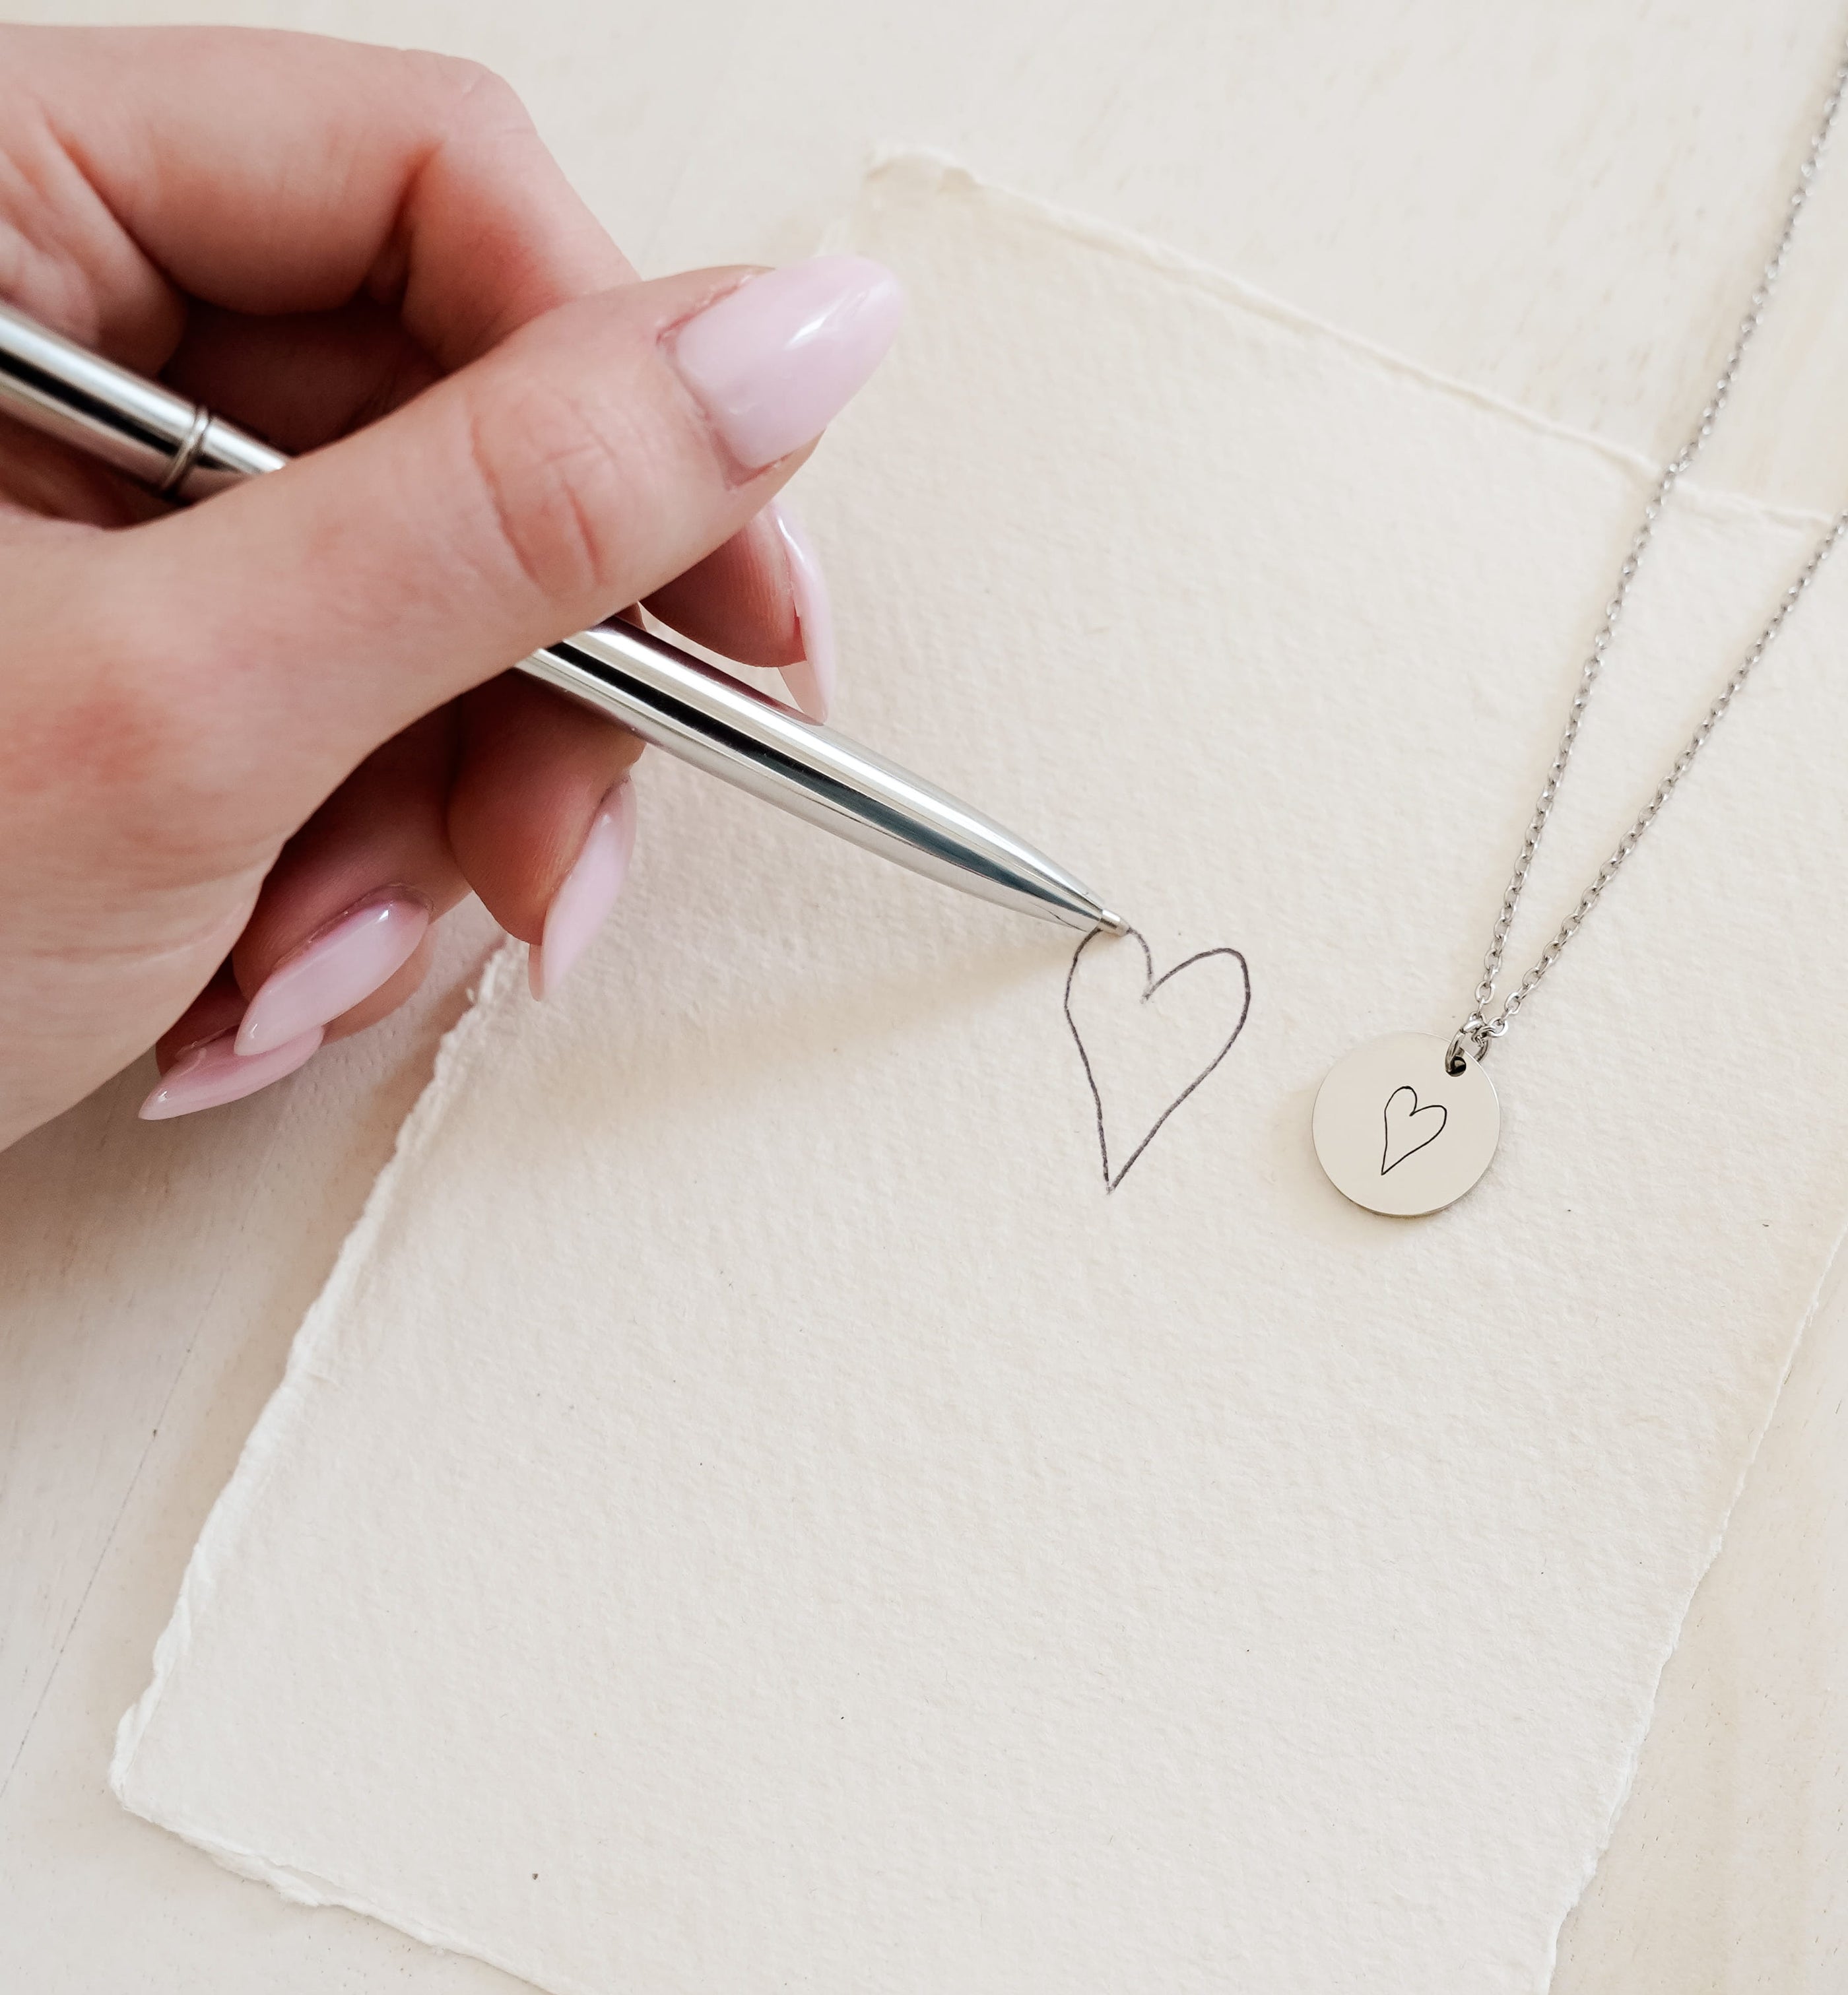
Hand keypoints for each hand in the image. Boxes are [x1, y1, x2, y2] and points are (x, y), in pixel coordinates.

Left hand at [0, 26, 899, 1151]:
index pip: (431, 183)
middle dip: (523, 701)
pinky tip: (249, 982)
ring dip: (427, 834)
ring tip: (305, 972)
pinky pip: (342, 720)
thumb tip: (796, 343)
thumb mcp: (180, 706)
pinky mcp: (122, 647)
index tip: (742, 612)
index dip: (630, 398)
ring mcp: (79, 497)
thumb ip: (507, 512)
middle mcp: (38, 319)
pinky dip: (343, 877)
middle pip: (452, 428)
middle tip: (555, 871)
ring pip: (420, 609)